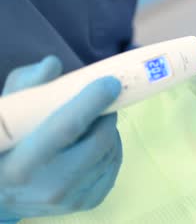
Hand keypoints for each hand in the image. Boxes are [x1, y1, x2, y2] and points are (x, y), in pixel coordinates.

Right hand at [0, 56, 121, 220]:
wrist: (0, 191)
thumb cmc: (6, 142)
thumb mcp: (6, 110)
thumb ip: (27, 84)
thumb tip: (53, 64)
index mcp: (21, 164)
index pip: (66, 128)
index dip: (92, 101)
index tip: (110, 82)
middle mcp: (49, 186)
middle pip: (99, 141)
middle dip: (106, 114)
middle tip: (104, 98)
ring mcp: (71, 198)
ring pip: (111, 152)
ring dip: (109, 129)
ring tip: (93, 120)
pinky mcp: (87, 202)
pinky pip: (114, 166)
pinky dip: (111, 148)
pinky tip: (95, 140)